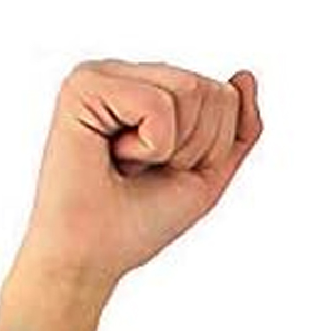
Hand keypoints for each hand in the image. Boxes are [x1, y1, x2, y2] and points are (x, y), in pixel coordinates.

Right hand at [13, 59, 263, 291]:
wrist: (91, 256)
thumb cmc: (139, 221)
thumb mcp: (206, 176)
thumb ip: (236, 130)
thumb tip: (246, 77)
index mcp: (154, 90)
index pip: (224, 97)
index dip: (211, 149)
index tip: (166, 171)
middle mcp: (129, 74)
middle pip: (212, 91)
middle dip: (195, 148)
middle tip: (147, 170)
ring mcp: (105, 74)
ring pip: (191, 90)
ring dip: (171, 148)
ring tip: (130, 163)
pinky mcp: (85, 83)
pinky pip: (158, 105)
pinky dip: (149, 146)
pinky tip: (115, 154)